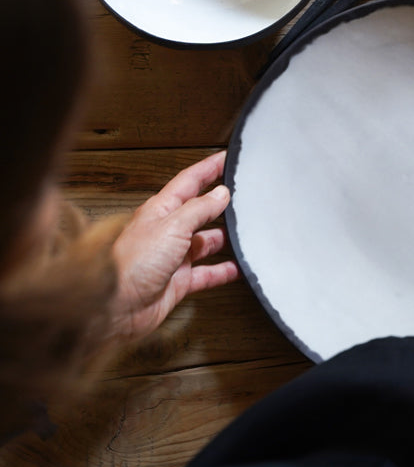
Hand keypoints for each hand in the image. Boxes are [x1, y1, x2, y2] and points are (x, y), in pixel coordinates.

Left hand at [108, 151, 239, 343]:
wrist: (114, 308)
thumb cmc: (131, 264)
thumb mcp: (171, 226)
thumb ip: (199, 208)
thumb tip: (221, 193)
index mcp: (161, 210)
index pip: (189, 181)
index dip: (209, 168)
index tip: (227, 158)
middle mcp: (167, 231)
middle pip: (199, 210)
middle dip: (220, 202)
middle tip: (243, 194)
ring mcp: (173, 256)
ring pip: (206, 242)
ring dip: (225, 238)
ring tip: (245, 233)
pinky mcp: (178, 281)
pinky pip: (206, 273)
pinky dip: (223, 271)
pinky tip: (237, 268)